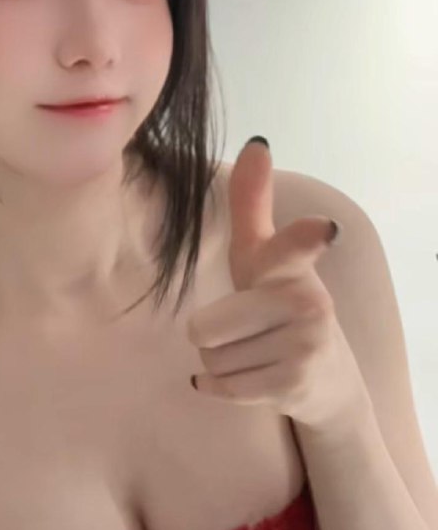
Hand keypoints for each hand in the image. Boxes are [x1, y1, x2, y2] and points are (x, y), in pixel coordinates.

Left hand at [187, 139, 367, 428]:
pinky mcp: (295, 384)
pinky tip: (246, 378)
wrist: (324, 378)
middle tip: (239, 331)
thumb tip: (257, 142)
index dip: (306, 236)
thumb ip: (251, 203)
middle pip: (204, 328)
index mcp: (293, 265)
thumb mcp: (261, 257)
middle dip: (209, 335)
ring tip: (252, 355)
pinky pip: (223, 387)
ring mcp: (304, 345)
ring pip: (211, 360)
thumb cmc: (276, 306)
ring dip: (219, 363)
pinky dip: (220, 388)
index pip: (295, 246)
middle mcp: (307, 302)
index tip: (324, 229)